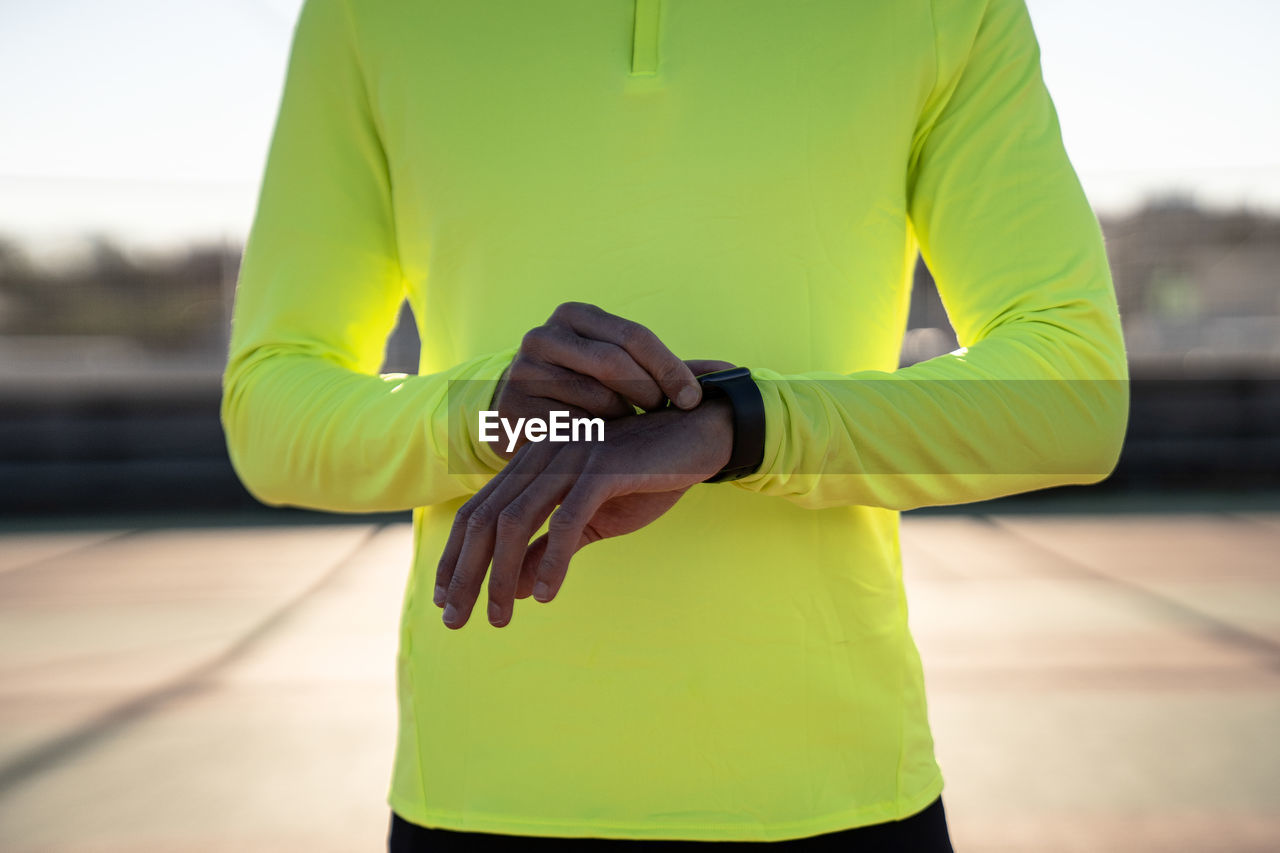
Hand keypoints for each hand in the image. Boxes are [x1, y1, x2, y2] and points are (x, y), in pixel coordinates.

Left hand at [435, 398, 733, 628]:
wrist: (699, 436)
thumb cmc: (645, 476)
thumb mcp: (593, 520)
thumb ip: (552, 547)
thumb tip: (517, 588)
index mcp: (534, 464)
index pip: (478, 512)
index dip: (455, 557)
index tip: (446, 599)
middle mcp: (543, 456)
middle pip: (486, 519)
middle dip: (465, 574)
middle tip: (455, 620)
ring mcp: (570, 457)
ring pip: (516, 521)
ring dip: (501, 575)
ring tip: (499, 617)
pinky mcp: (603, 467)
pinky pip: (567, 519)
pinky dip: (553, 559)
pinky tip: (546, 593)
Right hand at [489, 302, 712, 459]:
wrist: (517, 414)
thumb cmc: (584, 388)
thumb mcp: (620, 368)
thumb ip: (670, 368)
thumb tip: (732, 372)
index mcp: (574, 314)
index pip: (634, 336)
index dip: (670, 368)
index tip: (693, 399)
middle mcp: (544, 335)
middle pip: (614, 364)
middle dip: (649, 393)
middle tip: (664, 415)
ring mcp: (524, 371)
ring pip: (595, 400)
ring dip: (623, 422)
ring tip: (628, 430)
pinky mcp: (514, 410)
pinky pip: (572, 430)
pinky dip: (596, 442)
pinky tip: (603, 447)